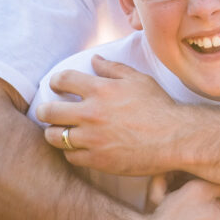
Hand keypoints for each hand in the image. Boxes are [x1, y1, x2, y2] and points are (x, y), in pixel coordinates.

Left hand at [36, 55, 190, 175]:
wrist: (174, 138)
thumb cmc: (159, 106)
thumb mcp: (138, 79)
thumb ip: (112, 68)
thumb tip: (94, 59)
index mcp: (100, 89)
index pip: (62, 80)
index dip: (56, 82)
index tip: (57, 86)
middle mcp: (92, 113)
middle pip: (48, 111)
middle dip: (45, 110)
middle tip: (48, 111)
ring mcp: (92, 139)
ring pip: (54, 137)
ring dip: (54, 133)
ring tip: (60, 131)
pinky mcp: (97, 160)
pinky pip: (70, 156)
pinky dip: (71, 151)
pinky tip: (79, 147)